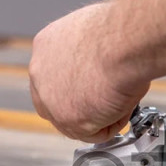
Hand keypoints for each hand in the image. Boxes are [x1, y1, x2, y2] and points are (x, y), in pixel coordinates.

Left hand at [29, 3, 149, 142]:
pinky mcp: (68, 120)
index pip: (55, 76)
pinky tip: (123, 104)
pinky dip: (114, 123)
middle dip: (84, 105)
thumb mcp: (97, 33)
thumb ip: (89, 54)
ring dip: (101, 115)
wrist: (122, 43)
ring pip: (77, 120)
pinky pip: (96, 132)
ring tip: (121, 97)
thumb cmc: (119, 33)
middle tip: (110, 99)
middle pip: (58, 101)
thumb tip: (103, 63)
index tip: (98, 86)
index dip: (80, 85)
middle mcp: (41, 72)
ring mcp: (50, 99)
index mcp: (47, 46)